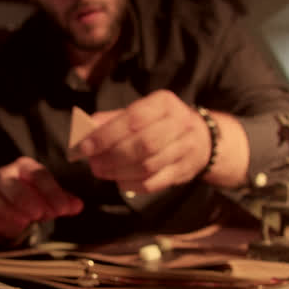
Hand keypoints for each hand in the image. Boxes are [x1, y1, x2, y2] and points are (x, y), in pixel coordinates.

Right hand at [0, 157, 82, 240]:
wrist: (11, 210)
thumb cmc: (36, 201)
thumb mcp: (52, 200)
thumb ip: (63, 202)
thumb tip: (77, 206)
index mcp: (24, 167)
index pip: (37, 174)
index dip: (51, 191)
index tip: (63, 209)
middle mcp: (3, 175)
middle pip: (7, 179)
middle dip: (23, 197)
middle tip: (38, 215)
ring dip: (5, 209)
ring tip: (22, 225)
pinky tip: (2, 232)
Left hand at [73, 90, 212, 193]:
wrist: (203, 139)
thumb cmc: (161, 123)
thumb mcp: (142, 111)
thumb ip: (114, 119)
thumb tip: (86, 128)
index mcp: (164, 103)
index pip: (134, 119)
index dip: (107, 135)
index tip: (85, 146)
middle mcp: (180, 124)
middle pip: (143, 144)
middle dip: (113, 156)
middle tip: (94, 164)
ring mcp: (186, 149)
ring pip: (149, 166)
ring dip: (120, 172)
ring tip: (102, 172)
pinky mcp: (185, 171)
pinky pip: (155, 183)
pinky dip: (132, 185)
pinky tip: (119, 181)